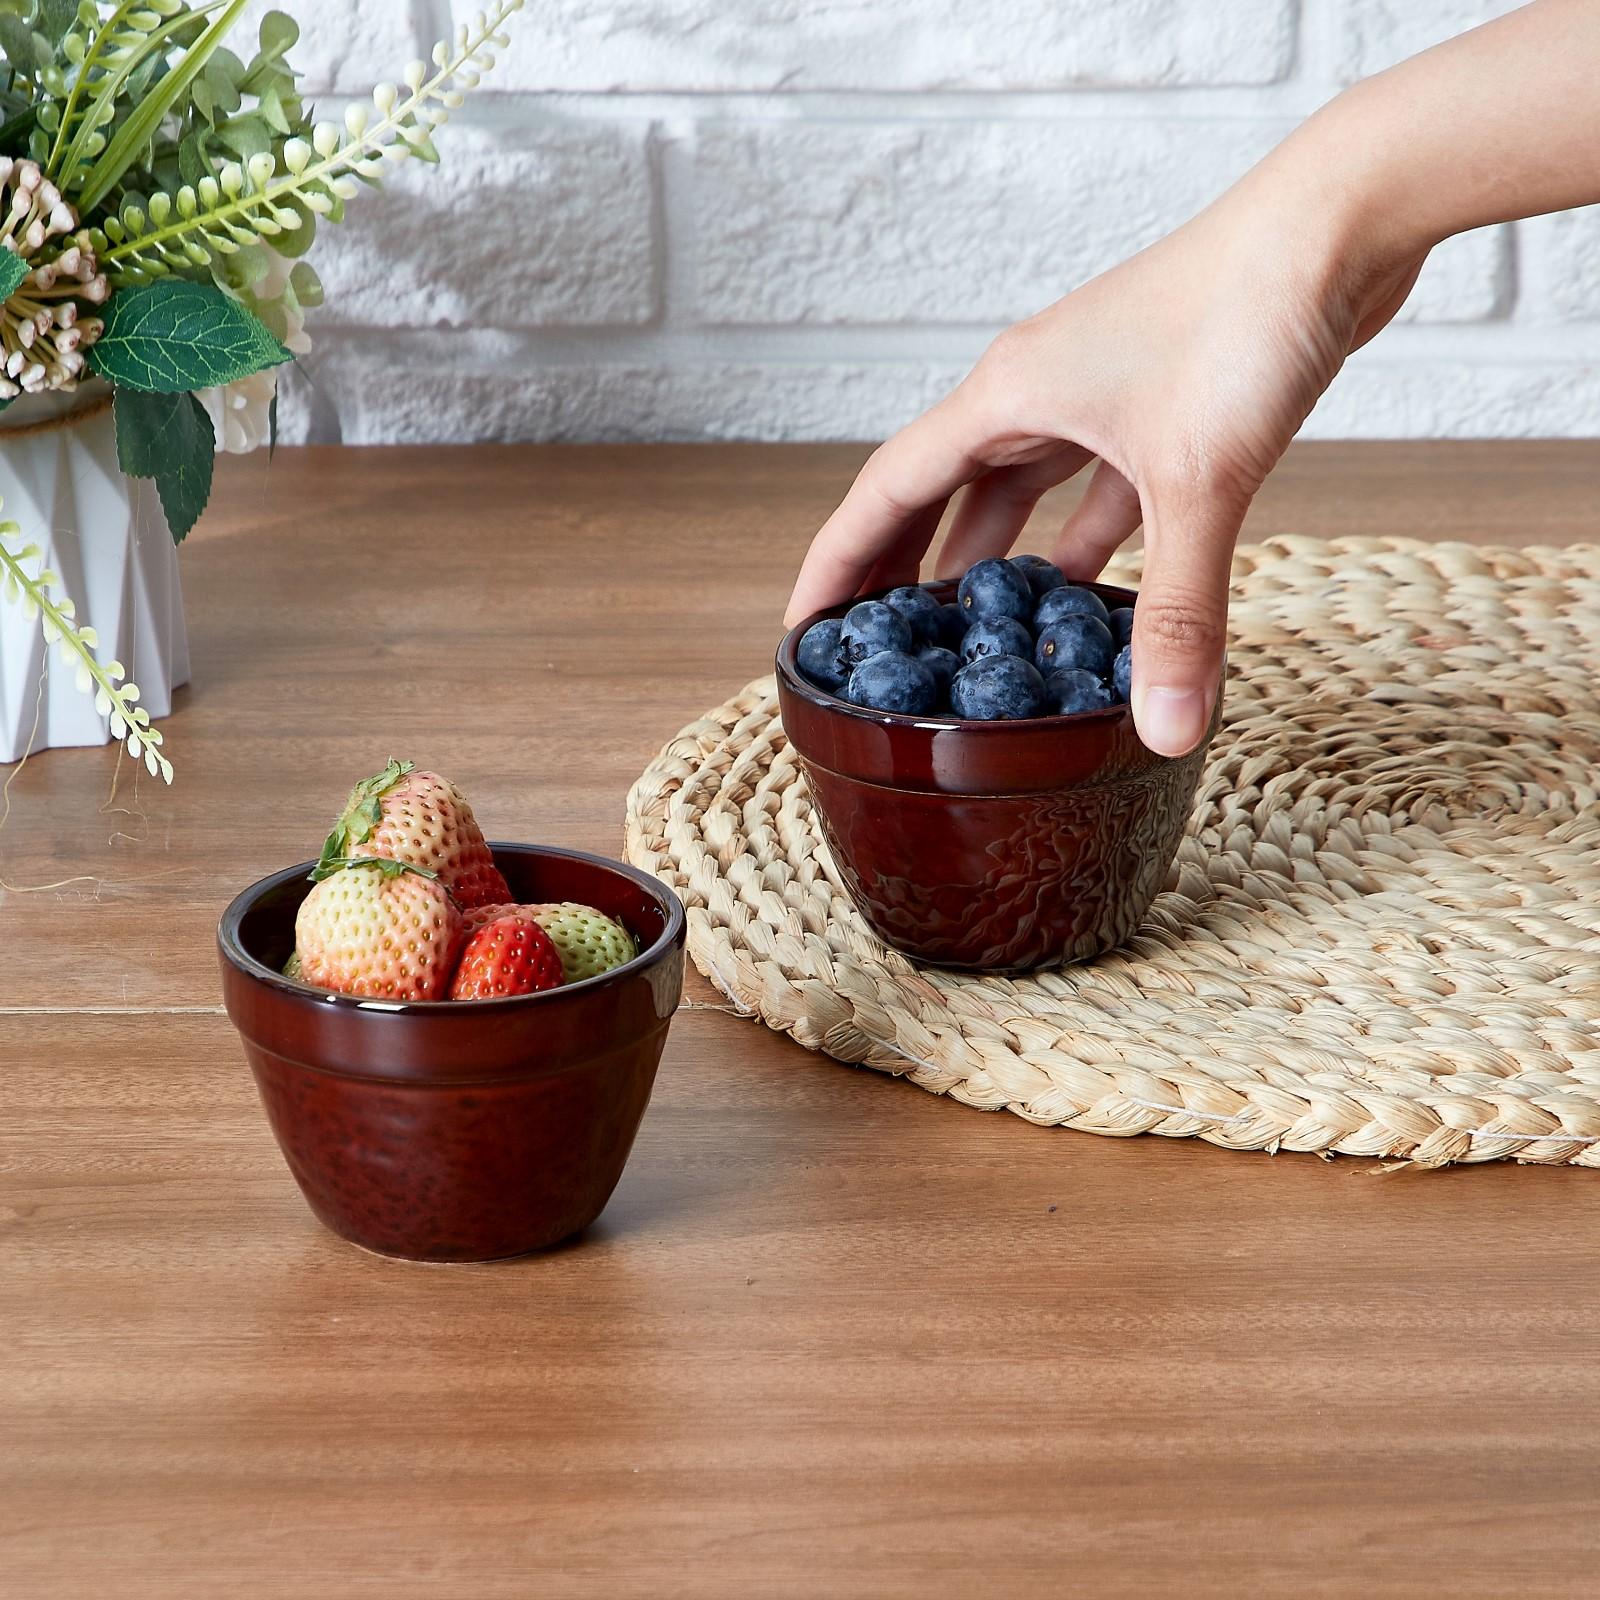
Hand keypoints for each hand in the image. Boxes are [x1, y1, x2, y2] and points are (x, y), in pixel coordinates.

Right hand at [785, 127, 1424, 755]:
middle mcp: (1033, 393)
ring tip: (964, 626)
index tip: (804, 625)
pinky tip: (1081, 587)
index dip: (839, 563)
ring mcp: (1092, 394)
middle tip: (875, 640)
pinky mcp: (1152, 403)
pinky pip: (1089, 485)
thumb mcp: (1198, 483)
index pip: (886, 491)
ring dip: (988, 556)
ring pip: (1014, 490)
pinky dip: (1078, 537)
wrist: (1340, 221)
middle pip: (938, 493)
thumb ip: (1179, 614)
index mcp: (1006, 399)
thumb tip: (1167, 730)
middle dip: (901, 568)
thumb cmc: (1245, 318)